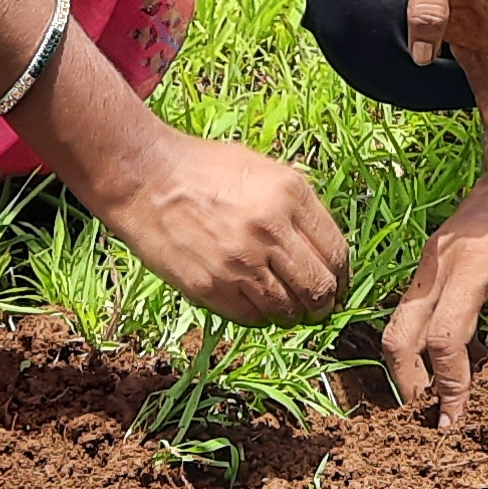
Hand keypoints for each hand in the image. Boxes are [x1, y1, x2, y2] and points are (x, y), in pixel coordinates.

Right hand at [83, 129, 350, 324]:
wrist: (145, 179)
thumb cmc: (204, 170)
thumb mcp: (264, 170)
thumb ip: (297, 207)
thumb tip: (324, 249)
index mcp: (290, 194)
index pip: (336, 253)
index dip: (342, 277)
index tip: (338, 285)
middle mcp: (270, 229)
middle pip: (319, 287)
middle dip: (325, 303)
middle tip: (318, 306)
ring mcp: (240, 261)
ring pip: (288, 310)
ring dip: (293, 314)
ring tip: (287, 308)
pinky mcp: (211, 287)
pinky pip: (253, 317)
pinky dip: (261, 316)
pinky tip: (256, 304)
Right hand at [380, 141, 487, 429]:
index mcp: (472, 267)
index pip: (445, 338)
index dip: (450, 384)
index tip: (457, 418)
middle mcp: (438, 264)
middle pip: (399, 335)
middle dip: (410, 382)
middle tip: (434, 415)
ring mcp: (428, 261)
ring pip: (400, 323)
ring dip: (412, 364)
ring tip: (440, 395)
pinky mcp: (430, 262)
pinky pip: (413, 309)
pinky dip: (421, 340)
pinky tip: (452, 360)